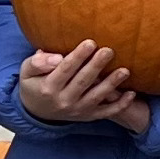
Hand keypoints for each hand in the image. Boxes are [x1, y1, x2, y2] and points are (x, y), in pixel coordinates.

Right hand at [19, 41, 151, 131]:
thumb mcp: (27, 72)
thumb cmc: (34, 83)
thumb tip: (56, 57)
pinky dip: (120, 105)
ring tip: (125, 71)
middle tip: (109, 51)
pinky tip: (132, 94)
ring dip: (111, 84)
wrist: (37, 111)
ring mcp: (77, 110)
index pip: (65, 70)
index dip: (78, 57)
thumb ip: (38, 63)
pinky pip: (106, 112)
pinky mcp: (88, 116)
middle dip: (96, 66)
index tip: (90, 42)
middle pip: (83, 82)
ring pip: (96, 97)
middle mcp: (64, 101)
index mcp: (48, 88)